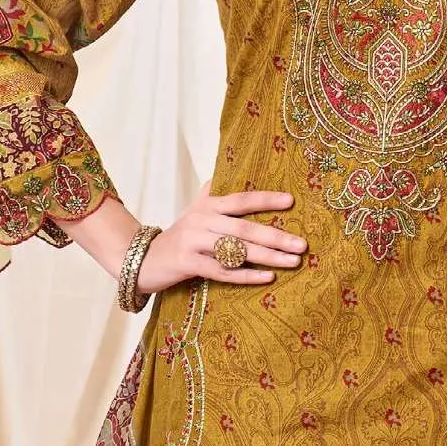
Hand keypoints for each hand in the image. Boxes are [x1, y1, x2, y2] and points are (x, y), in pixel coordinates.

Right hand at [136, 189, 306, 294]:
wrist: (143, 258)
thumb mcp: (196, 209)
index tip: (291, 202)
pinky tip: (267, 277)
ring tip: (293, 261)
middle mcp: (201, 220)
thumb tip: (232, 167)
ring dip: (268, 256)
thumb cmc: (180, 235)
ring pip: (236, 250)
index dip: (265, 200)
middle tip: (302, 244)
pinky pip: (222, 271)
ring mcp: (194, 242)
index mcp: (207, 205)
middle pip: (244, 228)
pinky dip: (246, 275)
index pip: (241, 200)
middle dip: (276, 236)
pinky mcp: (188, 264)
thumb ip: (214, 192)